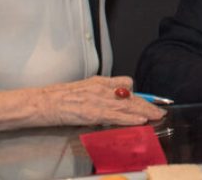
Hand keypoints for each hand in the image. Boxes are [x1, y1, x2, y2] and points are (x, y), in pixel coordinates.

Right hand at [36, 76, 165, 126]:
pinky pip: (116, 115)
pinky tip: (141, 120)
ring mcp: (98, 99)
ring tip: (157, 116)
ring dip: (144, 111)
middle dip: (147, 103)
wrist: (41, 101)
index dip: (140, 94)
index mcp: (100, 81)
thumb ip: (99, 94)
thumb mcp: (83, 89)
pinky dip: (130, 118)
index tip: (150, 100)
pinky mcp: (92, 112)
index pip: (126, 84)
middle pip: (130, 95)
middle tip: (160, 110)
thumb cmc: (58, 97)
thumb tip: (112, 103)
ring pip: (127, 104)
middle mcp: (102, 87)